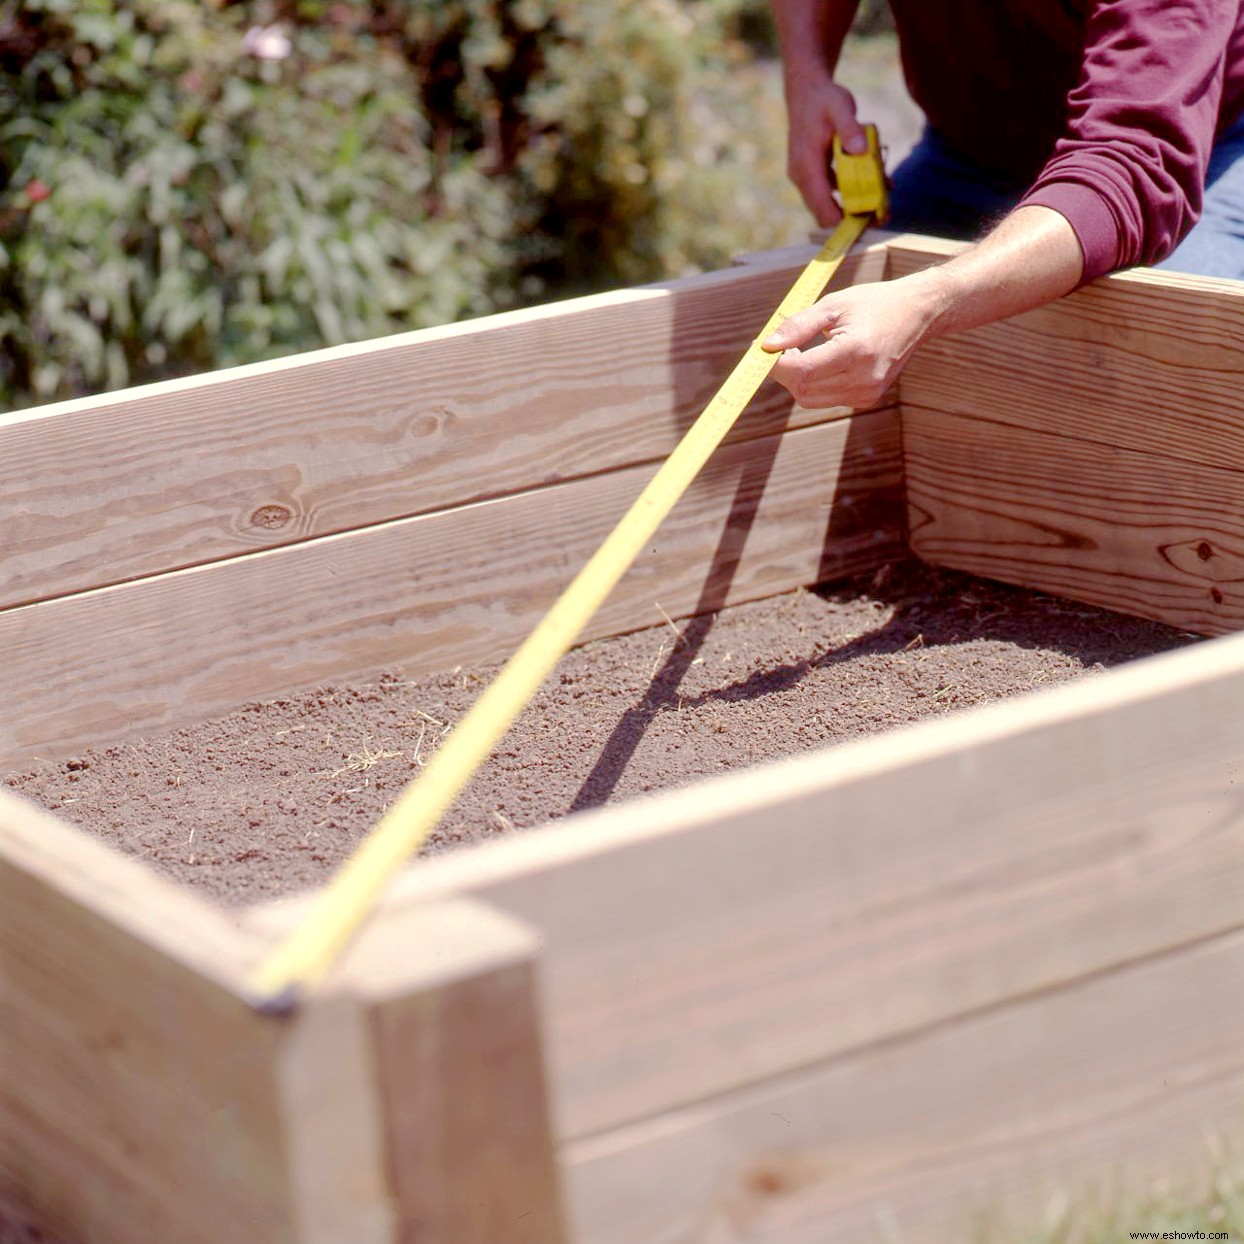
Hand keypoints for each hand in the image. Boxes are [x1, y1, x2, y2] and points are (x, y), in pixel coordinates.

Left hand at [762, 276, 940, 408]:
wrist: (916, 314)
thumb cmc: (873, 304)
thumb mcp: (833, 305)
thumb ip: (797, 325)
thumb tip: (765, 345)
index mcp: (856, 350)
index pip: (801, 370)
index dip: (776, 363)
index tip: (765, 348)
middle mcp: (864, 377)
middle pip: (803, 390)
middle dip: (784, 371)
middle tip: (784, 347)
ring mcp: (867, 392)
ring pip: (811, 399)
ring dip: (798, 379)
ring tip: (803, 352)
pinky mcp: (868, 399)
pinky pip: (826, 399)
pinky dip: (815, 384)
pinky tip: (823, 362)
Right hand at [783, 68, 868, 226]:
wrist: (805, 91)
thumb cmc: (824, 99)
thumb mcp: (840, 106)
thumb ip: (850, 127)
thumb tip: (861, 150)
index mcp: (806, 166)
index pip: (822, 207)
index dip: (844, 220)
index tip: (870, 220)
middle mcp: (802, 177)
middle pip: (825, 213)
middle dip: (853, 217)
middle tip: (883, 214)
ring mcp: (805, 178)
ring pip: (828, 205)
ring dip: (854, 204)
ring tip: (884, 195)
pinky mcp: (812, 175)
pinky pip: (831, 192)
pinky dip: (851, 191)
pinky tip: (875, 180)